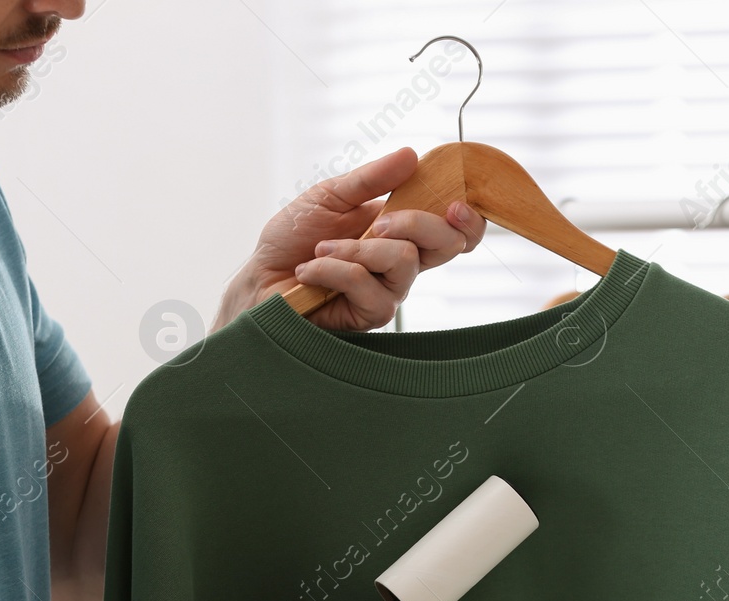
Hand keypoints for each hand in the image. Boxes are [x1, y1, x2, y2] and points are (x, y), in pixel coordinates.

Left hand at [217, 147, 484, 331]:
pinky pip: (367, 287)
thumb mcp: (329, 196)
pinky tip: (310, 270)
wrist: (259, 279)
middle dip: (418, 223)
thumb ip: (370, 180)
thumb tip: (411, 155)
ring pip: (403, 262)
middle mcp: (400, 263)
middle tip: (380, 221)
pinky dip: (335, 270)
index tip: (456, 202)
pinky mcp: (367, 316)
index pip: (454, 230)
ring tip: (322, 248)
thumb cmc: (293, 240)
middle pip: (447, 245)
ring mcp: (387, 291)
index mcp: (400, 231)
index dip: (469, 218)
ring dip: (359, 249)